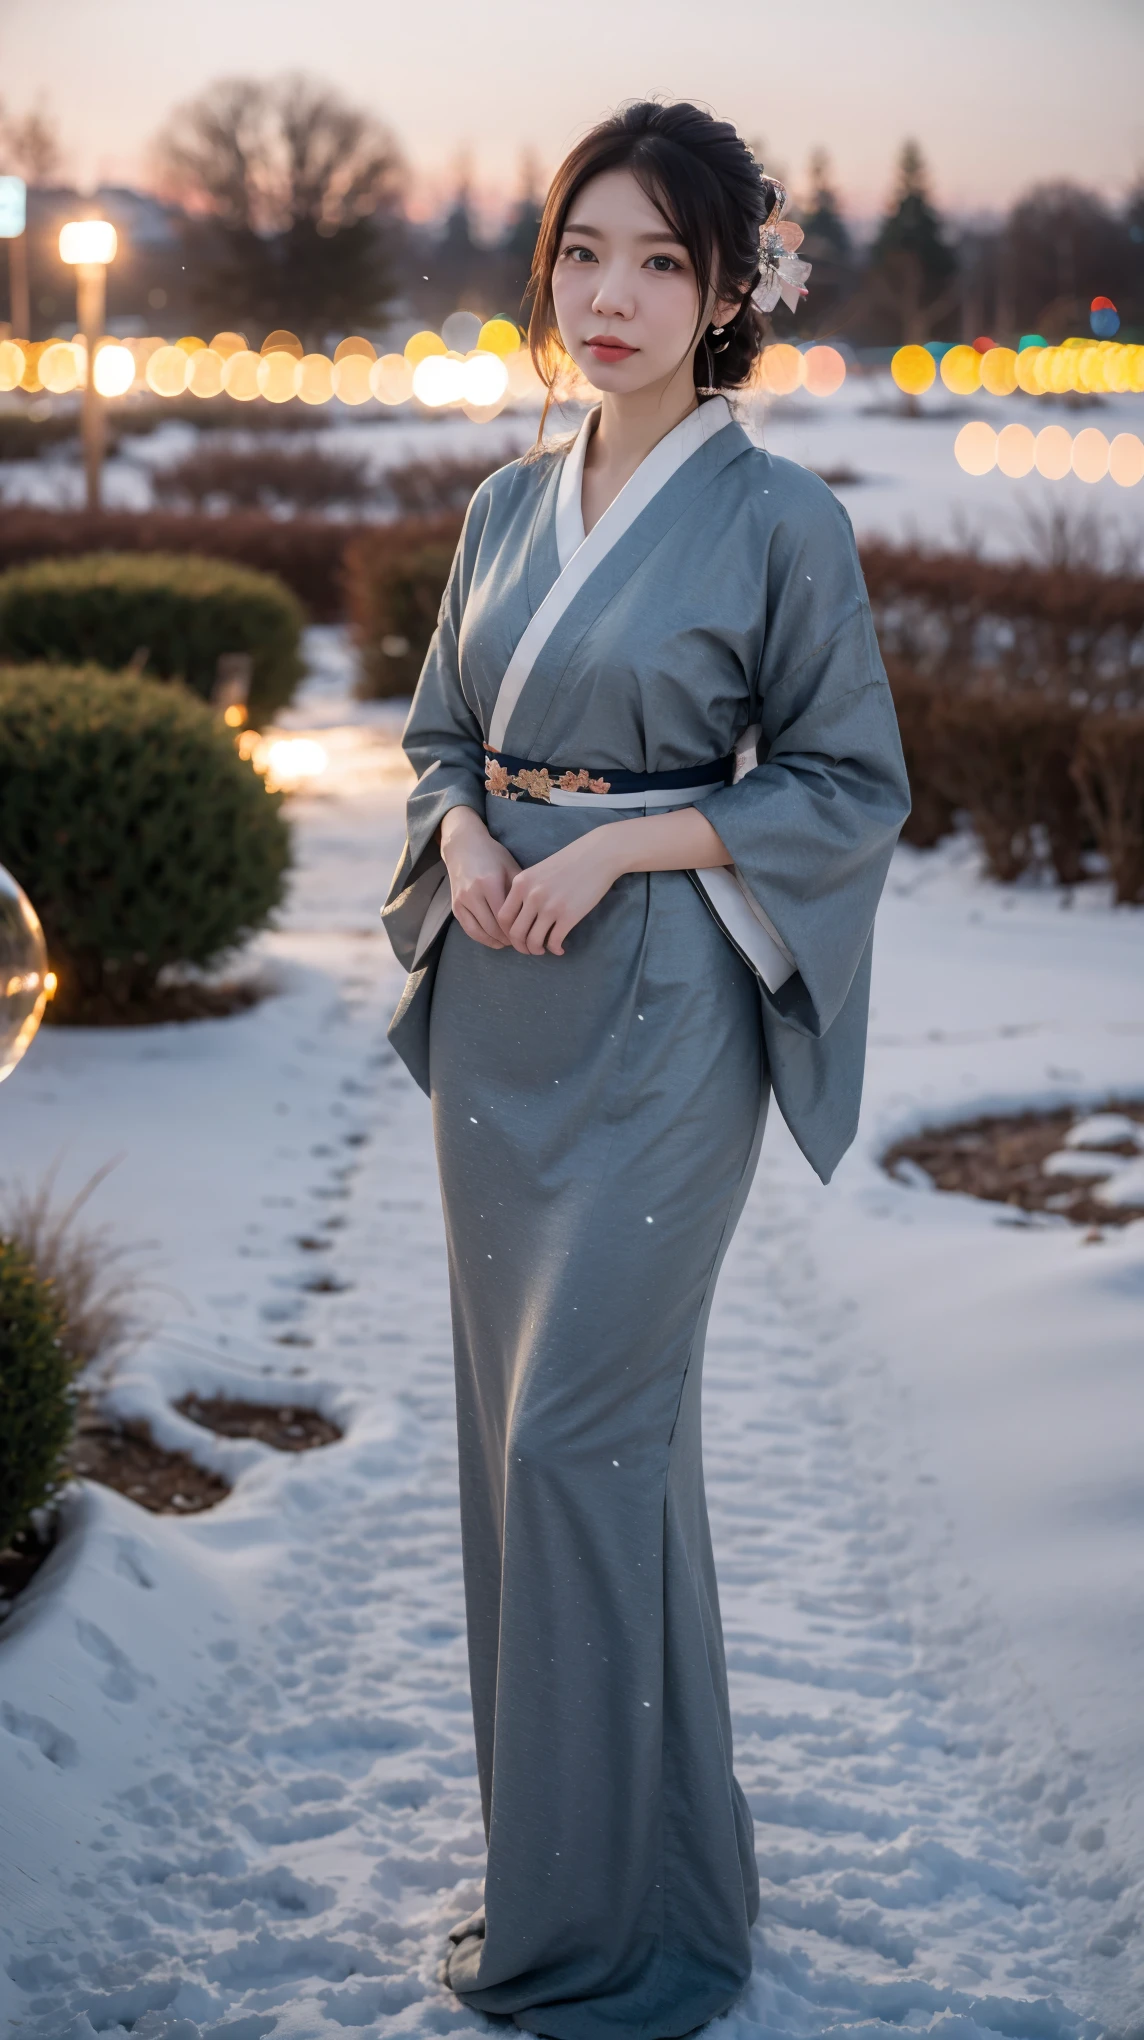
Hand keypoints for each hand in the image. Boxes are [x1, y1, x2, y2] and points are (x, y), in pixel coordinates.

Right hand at [440, 807, 520, 948]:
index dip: (518, 930)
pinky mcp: (455, 907)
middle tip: (524, 942)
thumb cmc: (492, 855)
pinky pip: (469, 930)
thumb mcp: (511, 867)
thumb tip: (537, 915)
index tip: (530, 934)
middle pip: (493, 928)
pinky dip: (483, 939)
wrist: (463, 846)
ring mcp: (461, 901)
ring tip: (511, 943)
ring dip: (497, 942)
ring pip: (480, 932)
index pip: (505, 917)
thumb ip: (521, 891)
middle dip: (510, 939)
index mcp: (489, 883)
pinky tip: (496, 940)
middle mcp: (473, 893)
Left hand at [496, 829, 622, 955]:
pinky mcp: (569, 915)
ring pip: (533, 941)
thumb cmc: (569, 862)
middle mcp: (532, 895)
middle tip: (528, 949)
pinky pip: (554, 941)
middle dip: (520, 946)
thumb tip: (519, 917)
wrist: (598, 855)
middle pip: (515, 933)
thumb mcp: (538, 871)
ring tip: (543, 949)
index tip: (516, 937)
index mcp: (521, 883)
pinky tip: (559, 949)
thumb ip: (525, 890)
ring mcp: (550, 906)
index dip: (506, 932)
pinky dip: (555, 949)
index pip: (503, 916)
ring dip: (536, 950)